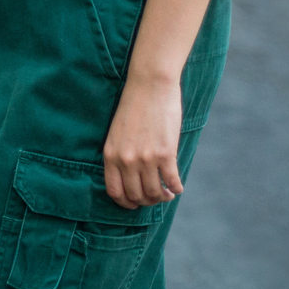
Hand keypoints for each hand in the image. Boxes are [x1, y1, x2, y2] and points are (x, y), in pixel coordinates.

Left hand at [101, 75, 183, 208]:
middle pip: (136, 196)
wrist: (150, 85)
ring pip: (154, 192)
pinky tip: (177, 187)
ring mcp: (146, 158)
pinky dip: (176, 188)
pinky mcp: (165, 153)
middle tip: (155, 197)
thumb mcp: (117, 132)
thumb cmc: (134, 106)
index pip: (114, 192)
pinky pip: (172, 181)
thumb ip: (121, 155)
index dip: (126, 203)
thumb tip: (131, 178)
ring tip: (167, 194)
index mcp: (110, 154)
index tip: (135, 203)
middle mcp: (126, 160)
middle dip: (147, 201)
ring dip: (162, 197)